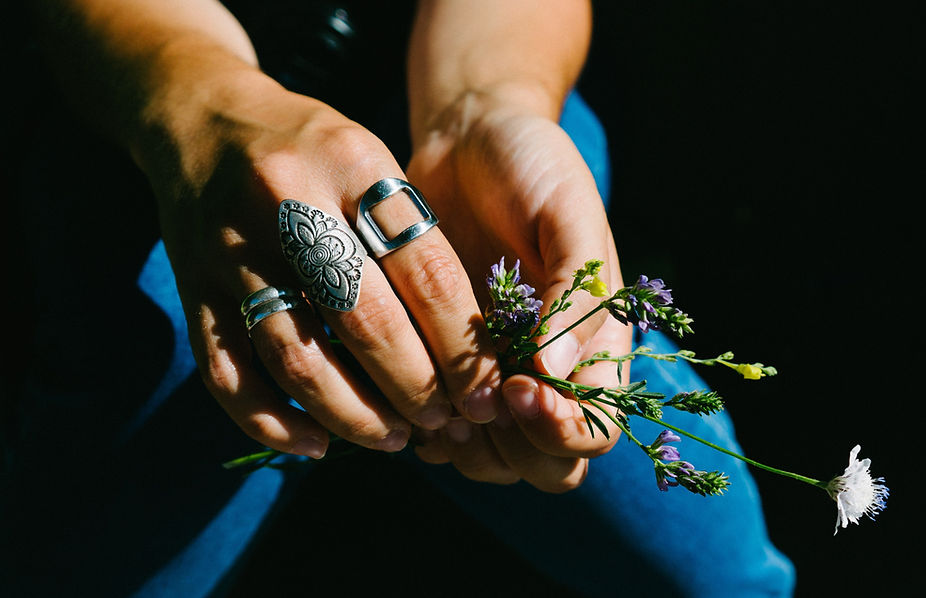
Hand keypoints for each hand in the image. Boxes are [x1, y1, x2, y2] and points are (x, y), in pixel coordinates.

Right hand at [140, 72, 502, 457]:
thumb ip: (412, 234)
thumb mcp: (370, 158)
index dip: (462, 344)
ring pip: (298, 360)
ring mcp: (231, 251)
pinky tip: (315, 445)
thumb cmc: (310, 146)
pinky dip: (271, 423)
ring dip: (352, 414)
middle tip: (442, 420)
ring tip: (393, 438)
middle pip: (366, 322)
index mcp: (352, 165)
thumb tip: (465, 344)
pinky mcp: (191, 288)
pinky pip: (227, 375)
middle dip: (415, 387)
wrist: (199, 117)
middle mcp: (287, 205)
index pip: (425, 272)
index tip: (484, 390)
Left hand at [405, 91, 631, 491]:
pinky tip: (408, 387)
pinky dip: (426, 429)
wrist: (468, 136)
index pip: (598, 429)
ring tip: (441, 399)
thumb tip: (556, 373)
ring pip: (493, 463)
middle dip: (516, 450)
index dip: (564, 428)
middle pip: (549, 467)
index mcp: (596, 343)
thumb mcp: (567, 211)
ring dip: (468, 450)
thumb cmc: (531, 164)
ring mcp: (495, 375)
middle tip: (482, 401)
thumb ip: (574, 292)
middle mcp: (550, 373)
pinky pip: (440, 433)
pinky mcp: (446, 366)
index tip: (524, 385)